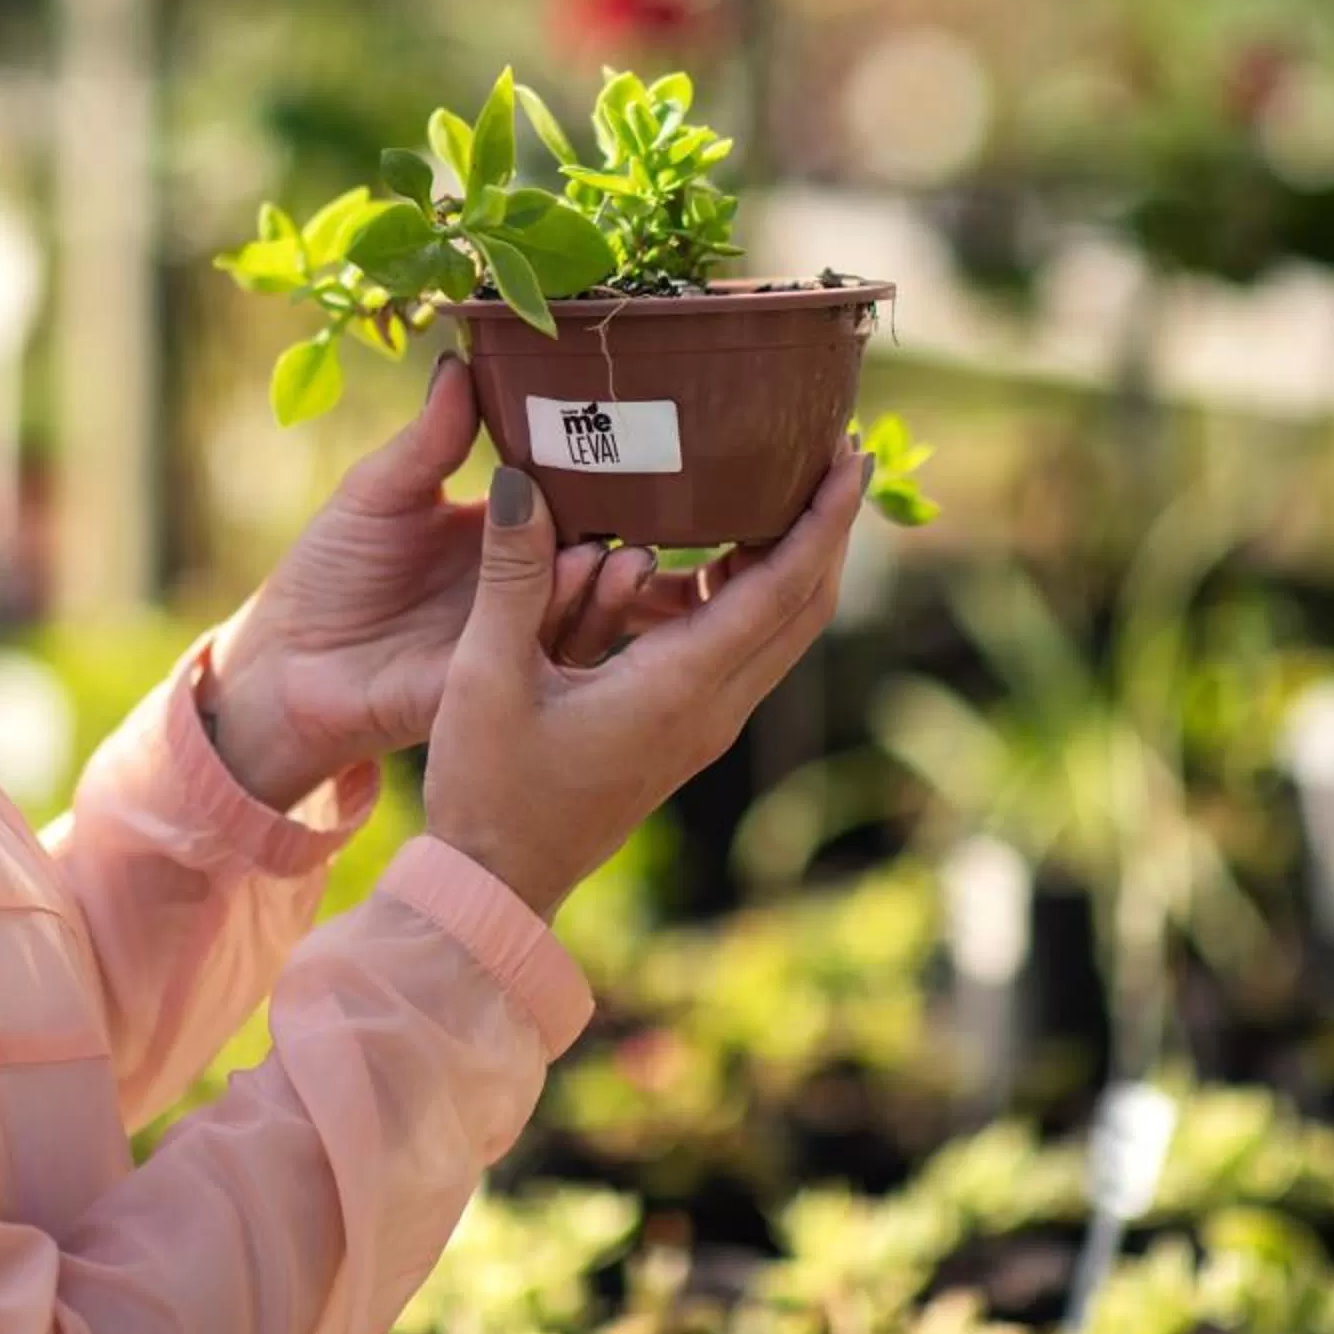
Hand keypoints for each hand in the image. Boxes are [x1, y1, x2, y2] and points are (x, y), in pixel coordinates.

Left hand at [202, 353, 746, 808]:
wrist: (284, 664)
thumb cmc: (328, 572)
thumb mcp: (380, 493)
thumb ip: (429, 440)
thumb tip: (461, 361)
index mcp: (498, 530)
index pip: (567, 493)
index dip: (603, 471)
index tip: (647, 434)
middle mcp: (517, 580)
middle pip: (591, 549)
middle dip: (629, 529)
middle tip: (661, 497)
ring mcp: (511, 631)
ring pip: (581, 603)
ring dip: (611, 576)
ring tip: (636, 549)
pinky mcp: (494, 678)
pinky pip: (545, 649)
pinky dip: (569, 617)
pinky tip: (583, 583)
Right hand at [421, 442, 870, 919]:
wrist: (497, 880)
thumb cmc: (488, 787)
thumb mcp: (486, 674)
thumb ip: (511, 575)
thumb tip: (524, 479)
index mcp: (678, 689)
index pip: (781, 590)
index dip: (823, 519)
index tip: (847, 455)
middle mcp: (711, 709)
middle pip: (804, 607)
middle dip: (827, 527)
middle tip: (831, 453)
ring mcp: (703, 725)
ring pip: (775, 629)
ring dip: (785, 559)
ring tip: (773, 488)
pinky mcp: (682, 730)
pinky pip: (735, 649)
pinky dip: (736, 593)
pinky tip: (695, 555)